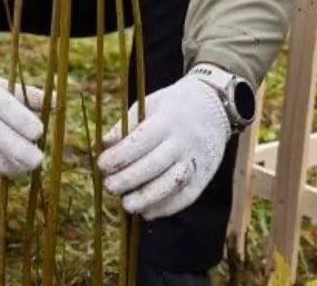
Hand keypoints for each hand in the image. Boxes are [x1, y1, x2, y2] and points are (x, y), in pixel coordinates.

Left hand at [98, 70, 231, 219]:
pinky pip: (185, 197)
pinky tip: (147, 212)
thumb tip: (103, 144)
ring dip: (146, 199)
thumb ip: (126, 125)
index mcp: (167, 121)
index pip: (140, 142)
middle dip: (128, 179)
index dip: (119, 156)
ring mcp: (195, 161)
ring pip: (171, 185)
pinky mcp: (204, 177)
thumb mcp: (149, 104)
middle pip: (154, 165)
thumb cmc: (173, 106)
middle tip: (109, 187)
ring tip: (126, 205)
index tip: (102, 165)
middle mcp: (183, 142)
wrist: (214, 108)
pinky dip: (165, 208)